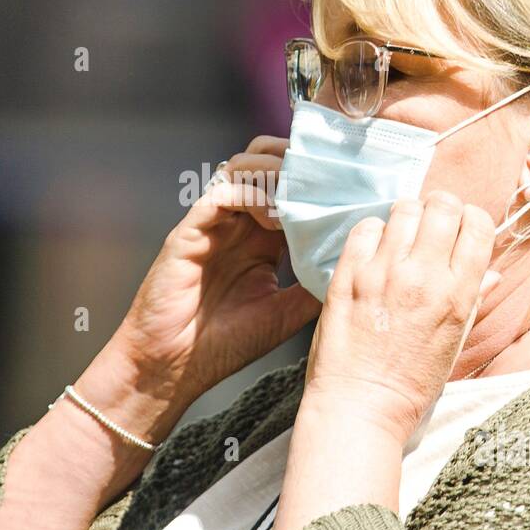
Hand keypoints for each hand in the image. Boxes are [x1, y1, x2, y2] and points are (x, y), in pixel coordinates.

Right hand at [83, 136, 321, 426]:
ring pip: (242, 166)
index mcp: (261, 239)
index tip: (350, 185)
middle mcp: (238, 224)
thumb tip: (357, 266)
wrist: (173, 368)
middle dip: (296, 161)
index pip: (290, 189)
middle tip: (326, 177)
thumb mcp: (284, 314)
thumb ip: (314, 287)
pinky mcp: (190, 231)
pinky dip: (250, 195)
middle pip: (266, 163)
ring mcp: (213, 224)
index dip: (317, 180)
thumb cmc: (224, 344)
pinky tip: (272, 219)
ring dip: (274, 173)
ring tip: (298, 197)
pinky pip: (221, 193)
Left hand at [300, 191, 498, 443]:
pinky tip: (373, 252)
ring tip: (400, 239)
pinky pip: (365, 227)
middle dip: (440, 209)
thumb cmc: (411, 384)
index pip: (478, 225)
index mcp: (458, 294)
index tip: (461, 230)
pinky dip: (372, 232)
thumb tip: (493, 273)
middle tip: (430, 228)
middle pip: (443, 205)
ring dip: (406, 217)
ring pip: (404, 208)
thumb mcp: (455, 344)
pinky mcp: (349, 274)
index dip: (471, 220)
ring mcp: (384, 272)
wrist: (360, 406)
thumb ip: (473, 301)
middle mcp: (425, 276)